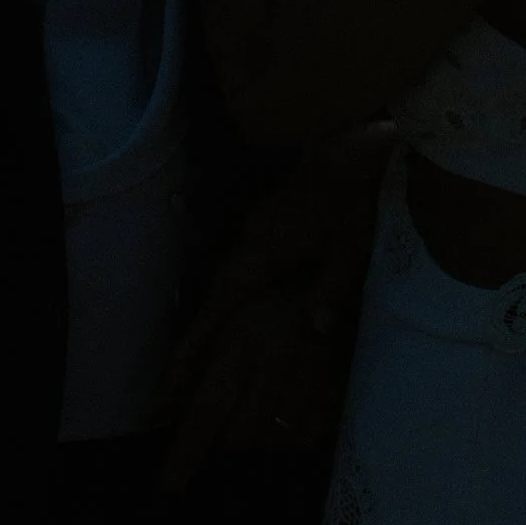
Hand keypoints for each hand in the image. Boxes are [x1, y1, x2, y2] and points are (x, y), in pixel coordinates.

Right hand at [157, 125, 392, 490]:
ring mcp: (253, 228)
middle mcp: (250, 240)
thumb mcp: (350, 246)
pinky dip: (226, 293)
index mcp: (268, 248)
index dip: (202, 332)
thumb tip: (315, 333)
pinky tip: (227, 311)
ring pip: (223, 277)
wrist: (344, 150)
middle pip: (216, 291)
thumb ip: (331, 288)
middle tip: (174, 374)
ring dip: (210, 313)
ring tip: (192, 355)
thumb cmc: (349, 199)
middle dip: (197, 331)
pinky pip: (236, 265)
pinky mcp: (261, 223)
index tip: (177, 364)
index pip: (227, 296)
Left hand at [158, 285, 341, 490]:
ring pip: (273, 443)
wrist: (327, 274)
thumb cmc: (263, 292)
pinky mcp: (337, 388)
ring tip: (251, 415)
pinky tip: (280, 421)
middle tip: (222, 423)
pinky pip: (307, 441)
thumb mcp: (218, 315)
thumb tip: (153, 414)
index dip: (186, 452)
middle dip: (222, 441)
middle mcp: (277, 365)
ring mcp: (312, 380)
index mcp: (241, 343)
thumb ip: (185, 364)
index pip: (207, 409)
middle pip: (240, 435)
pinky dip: (288, 442)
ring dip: (254, 441)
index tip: (168, 486)